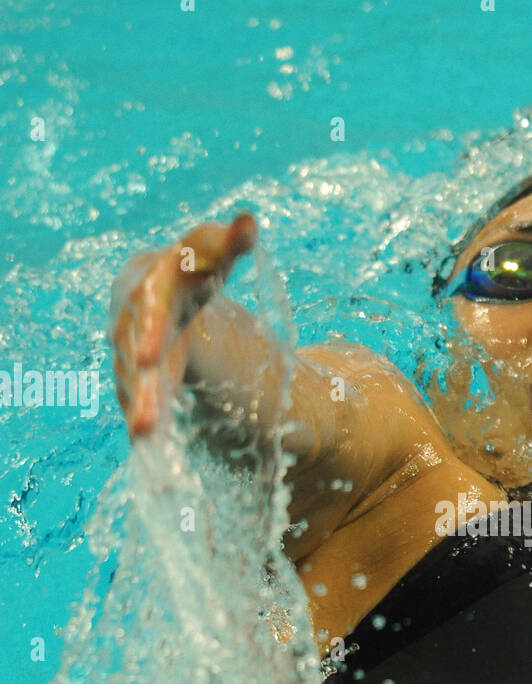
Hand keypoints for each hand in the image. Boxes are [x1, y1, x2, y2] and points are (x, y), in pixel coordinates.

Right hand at [109, 212, 256, 437]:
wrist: (153, 291)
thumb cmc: (188, 270)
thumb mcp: (210, 254)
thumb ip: (230, 241)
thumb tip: (249, 219)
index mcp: (155, 284)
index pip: (155, 301)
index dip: (150, 331)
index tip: (150, 357)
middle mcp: (135, 318)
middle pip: (138, 349)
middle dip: (142, 376)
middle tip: (144, 405)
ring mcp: (130, 353)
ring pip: (135, 385)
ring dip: (142, 411)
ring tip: (149, 440)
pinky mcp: (134, 382)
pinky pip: (140, 407)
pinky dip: (148, 434)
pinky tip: (155, 464)